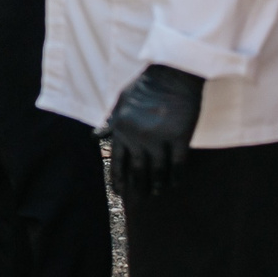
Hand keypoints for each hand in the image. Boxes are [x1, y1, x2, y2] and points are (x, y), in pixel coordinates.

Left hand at [108, 64, 204, 196]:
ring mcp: (160, 138)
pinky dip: (176, 176)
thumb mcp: (121, 102)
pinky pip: (178, 164)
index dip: (118, 179)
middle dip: (136, 187)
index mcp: (122, 128)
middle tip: (137, 202)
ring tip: (155, 193)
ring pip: (157, 170)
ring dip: (156, 184)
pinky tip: (174, 183)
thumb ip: (111, 122)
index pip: (117, 161)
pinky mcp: (180, 137)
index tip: (118, 193)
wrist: (172, 75)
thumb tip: (97, 137)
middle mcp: (138, 137)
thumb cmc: (145, 86)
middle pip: (137, 170)